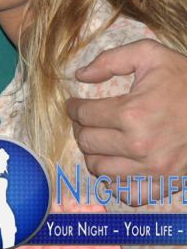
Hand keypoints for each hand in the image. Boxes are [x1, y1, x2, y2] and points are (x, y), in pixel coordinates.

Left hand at [67, 39, 186, 203]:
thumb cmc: (185, 80)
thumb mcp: (149, 54)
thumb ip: (110, 60)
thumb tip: (80, 75)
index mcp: (132, 113)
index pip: (83, 115)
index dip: (73, 108)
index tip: (73, 105)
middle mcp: (139, 145)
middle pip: (87, 143)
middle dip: (81, 128)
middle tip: (85, 121)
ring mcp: (153, 169)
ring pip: (100, 170)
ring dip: (93, 154)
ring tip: (99, 141)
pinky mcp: (165, 184)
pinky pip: (127, 193)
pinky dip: (115, 182)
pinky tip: (116, 164)